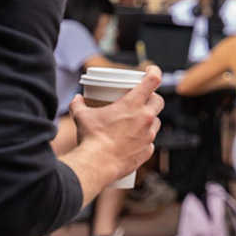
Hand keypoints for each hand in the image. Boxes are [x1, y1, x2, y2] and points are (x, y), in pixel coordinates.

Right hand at [68, 65, 163, 182]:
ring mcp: (148, 135)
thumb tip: (76, 99)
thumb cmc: (91, 138)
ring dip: (149, 119)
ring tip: (137, 122)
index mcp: (132, 104)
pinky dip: (144, 139)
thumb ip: (78, 104)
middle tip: (142, 100)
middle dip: (153, 98)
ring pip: (156, 122)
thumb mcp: (82, 116)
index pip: (153, 80)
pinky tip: (134, 141)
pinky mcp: (147, 151)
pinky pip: (150, 142)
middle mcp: (145, 117)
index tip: (150, 71)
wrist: (96, 164)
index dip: (154, 72)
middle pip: (159, 101)